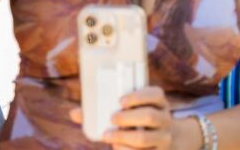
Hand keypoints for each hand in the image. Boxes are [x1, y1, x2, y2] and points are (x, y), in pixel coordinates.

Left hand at [69, 86, 183, 148]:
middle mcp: (165, 119)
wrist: (161, 140)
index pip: (155, 94)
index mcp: (159, 103)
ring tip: (108, 136)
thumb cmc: (137, 122)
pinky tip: (116, 147)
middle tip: (112, 118)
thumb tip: (74, 113)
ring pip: (144, 138)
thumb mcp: (130, 112)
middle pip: (150, 116)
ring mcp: (163, 138)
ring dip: (123, 137)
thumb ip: (104, 111)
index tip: (120, 101)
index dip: (138, 97)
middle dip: (128, 118)